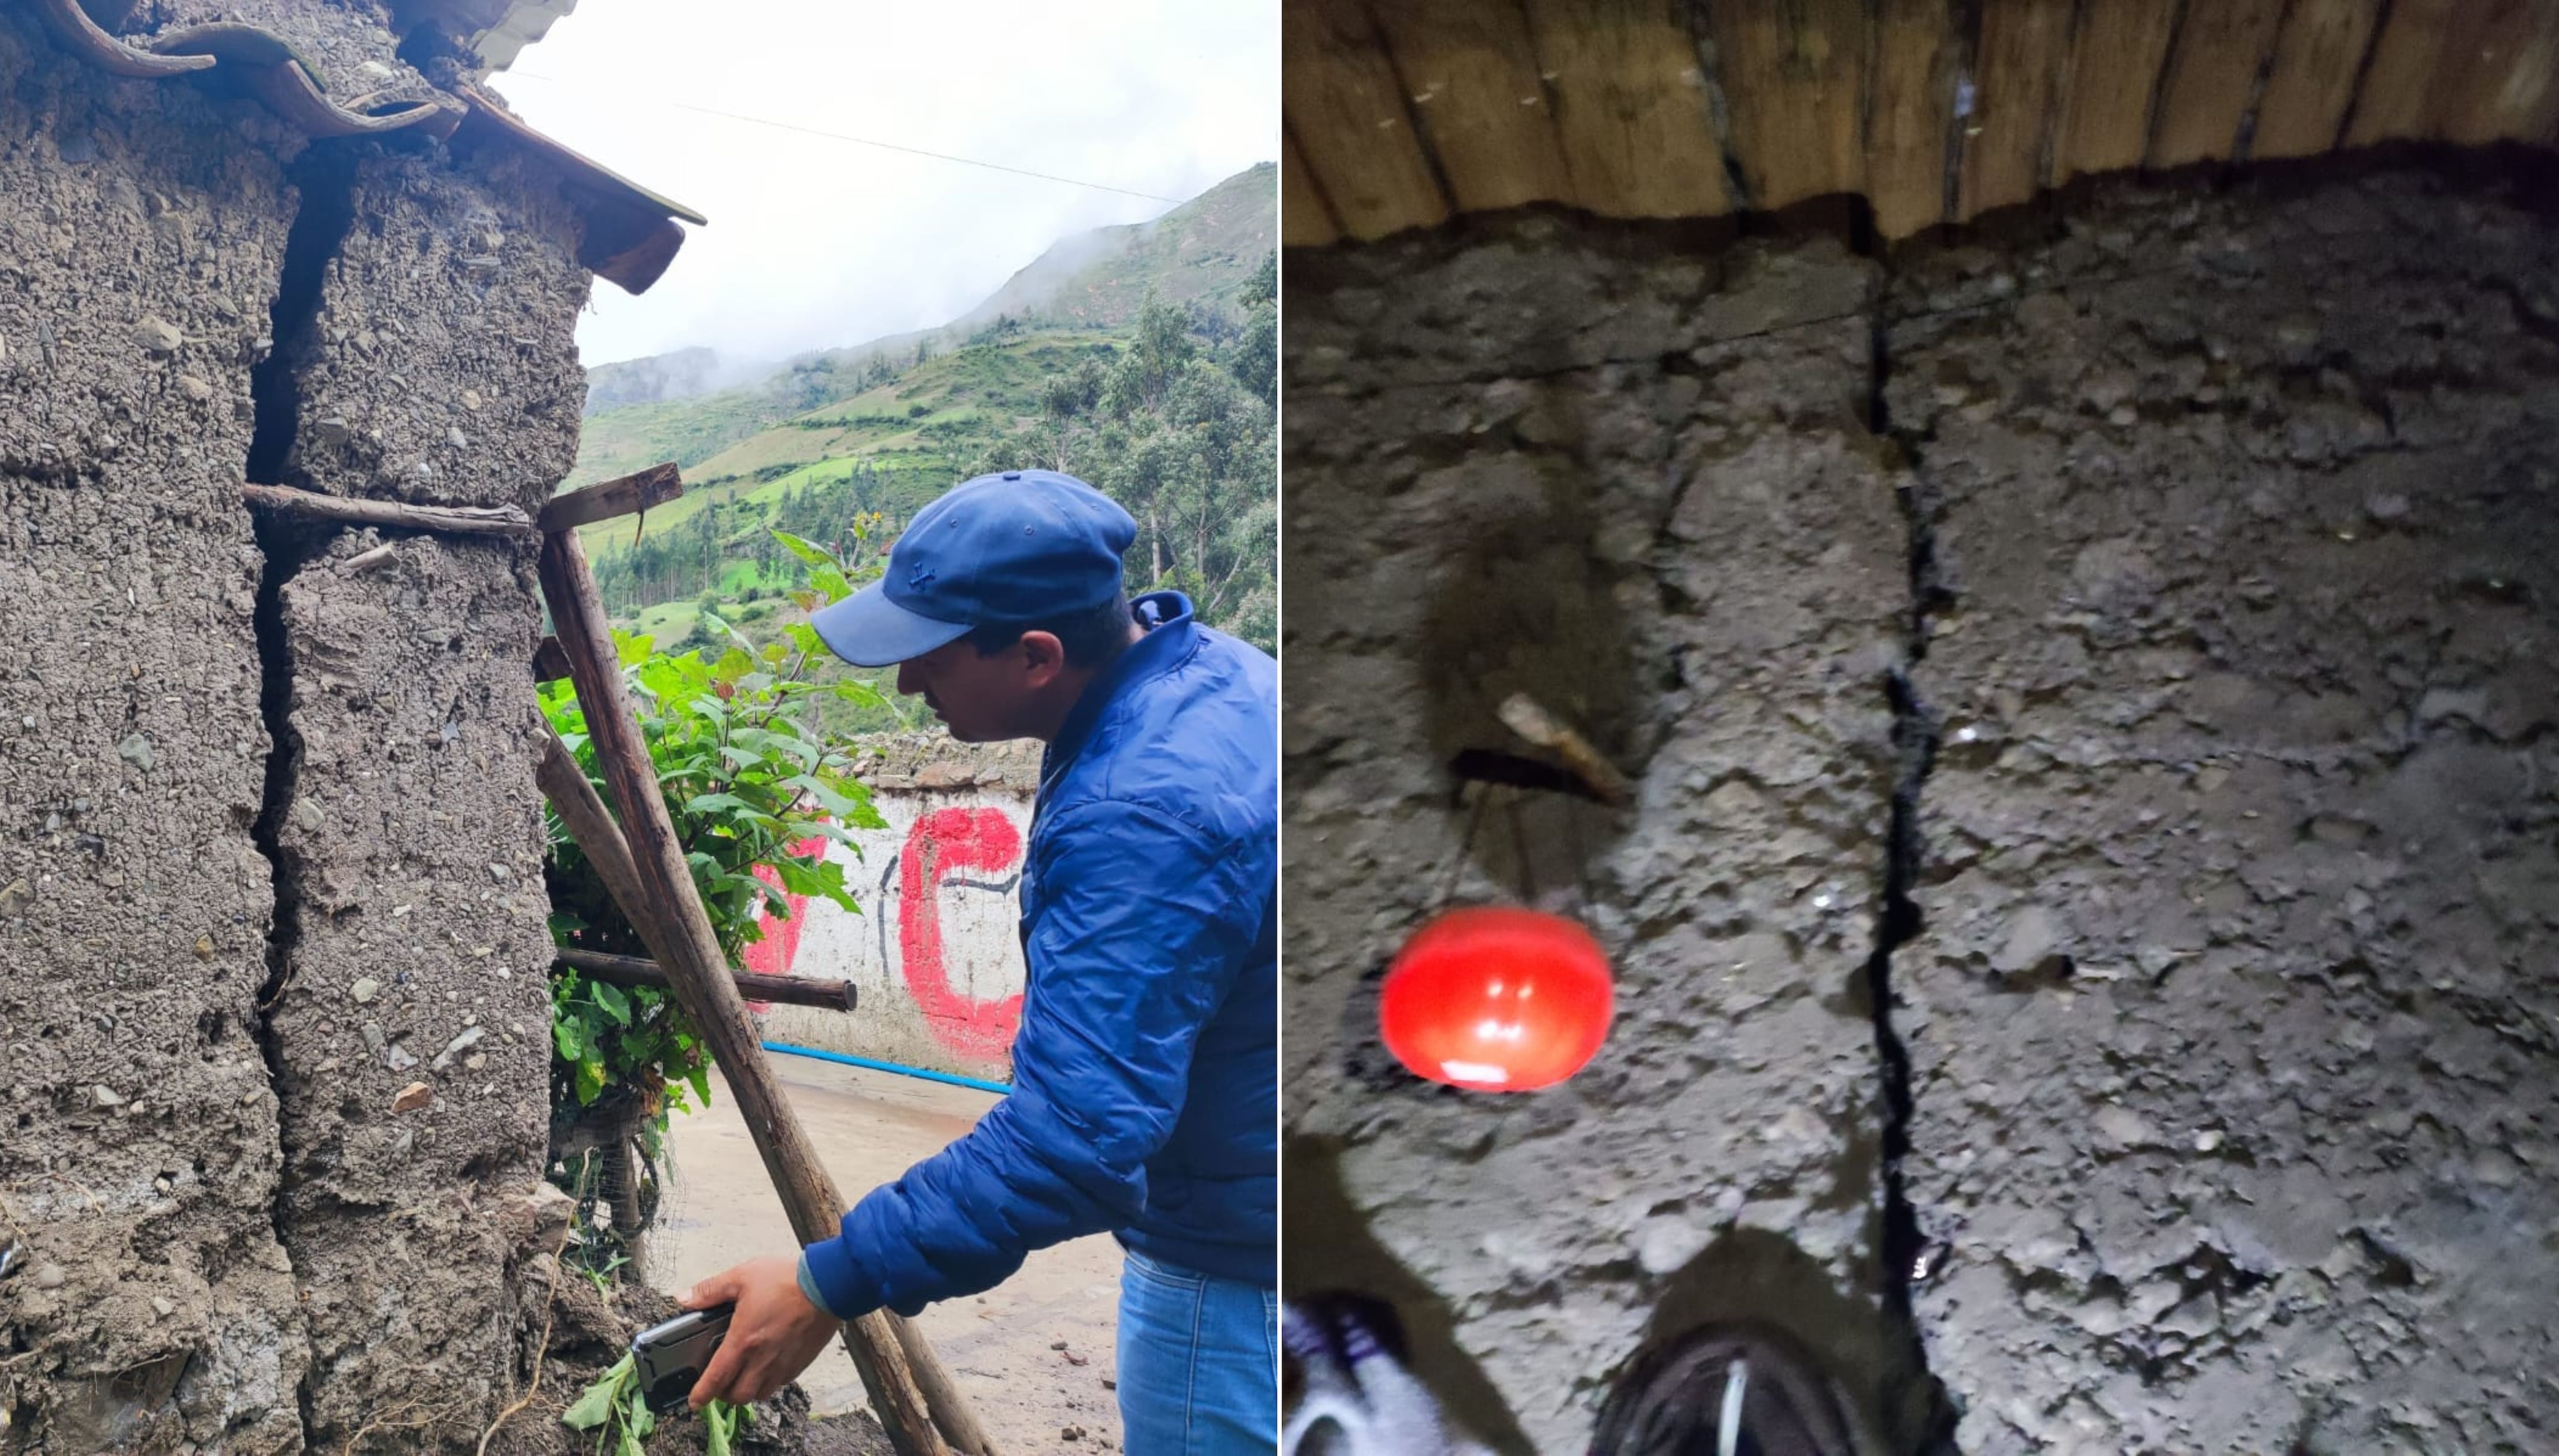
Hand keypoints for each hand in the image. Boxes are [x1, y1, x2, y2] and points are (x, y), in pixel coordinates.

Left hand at [681, 1256, 840, 1409]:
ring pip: (760, 1394)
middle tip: (719, 1384)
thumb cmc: (787, 1279)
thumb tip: (685, 1299)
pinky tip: (767, 1367)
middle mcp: (762, 1358)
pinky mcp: (801, 1362)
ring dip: (747, 1391)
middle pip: (738, 1395)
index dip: (702, 1394)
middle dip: (723, 1396)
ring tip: (742, 1378)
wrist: (829, 1283)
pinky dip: (769, 1382)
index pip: (716, 1378)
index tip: (695, 1402)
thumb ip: (711, 1290)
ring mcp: (783, 1363)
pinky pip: (780, 1383)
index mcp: (743, 1339)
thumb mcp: (742, 1276)